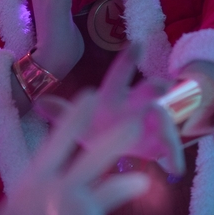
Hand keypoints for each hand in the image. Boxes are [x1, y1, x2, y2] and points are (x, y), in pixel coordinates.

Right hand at [0, 90, 151, 214]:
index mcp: (34, 183)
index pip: (56, 143)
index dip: (74, 119)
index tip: (89, 96)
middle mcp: (61, 191)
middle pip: (94, 158)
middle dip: (116, 138)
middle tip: (137, 122)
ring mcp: (82, 213)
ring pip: (114, 190)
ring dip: (129, 185)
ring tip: (145, 182)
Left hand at [38, 44, 184, 175]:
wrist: (118, 144)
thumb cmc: (99, 126)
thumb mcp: (81, 124)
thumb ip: (64, 114)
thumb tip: (38, 102)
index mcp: (114, 98)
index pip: (118, 77)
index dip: (126, 62)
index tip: (136, 45)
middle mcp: (136, 105)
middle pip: (147, 92)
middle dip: (154, 88)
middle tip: (161, 86)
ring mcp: (151, 122)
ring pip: (163, 119)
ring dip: (166, 127)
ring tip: (166, 142)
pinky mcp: (161, 142)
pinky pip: (169, 147)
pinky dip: (173, 157)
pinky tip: (175, 169)